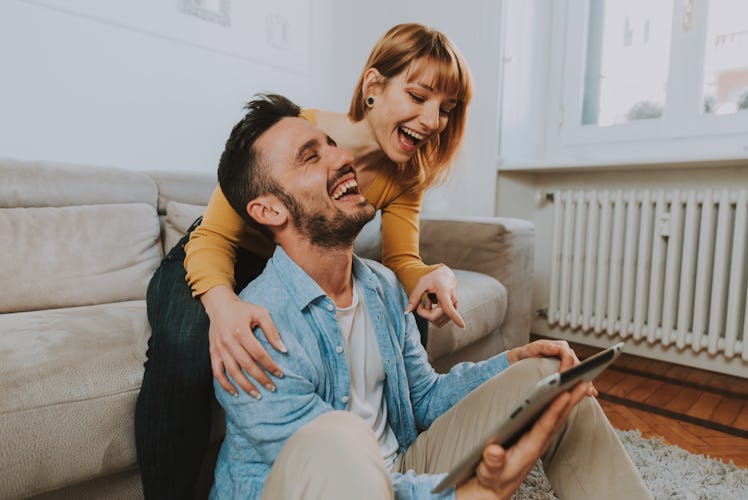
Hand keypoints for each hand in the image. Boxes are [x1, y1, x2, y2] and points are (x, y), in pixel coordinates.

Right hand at [201, 285, 286, 398]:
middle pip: (246, 365)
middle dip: (260, 378)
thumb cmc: (243, 310)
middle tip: (272, 388)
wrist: (220, 306)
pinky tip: (235, 392)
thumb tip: (283, 349)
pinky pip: (217, 372)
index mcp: (241, 331)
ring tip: (257, 395)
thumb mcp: (260, 313)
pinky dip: (225, 384)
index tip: (280, 374)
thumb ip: (272, 330)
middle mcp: (228, 341)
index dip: (270, 365)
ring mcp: (219, 348)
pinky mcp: (213, 352)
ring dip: (245, 385)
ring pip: (232, 372)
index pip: (258, 353)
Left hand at [404, 266, 464, 328]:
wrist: (445, 275)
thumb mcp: (421, 283)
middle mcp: (451, 302)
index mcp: (444, 294)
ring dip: (429, 314)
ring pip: (437, 321)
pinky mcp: (453, 311)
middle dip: (424, 313)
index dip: (455, 318)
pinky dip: (433, 315)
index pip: (449, 308)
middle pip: (434, 318)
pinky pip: (440, 320)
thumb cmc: (433, 278)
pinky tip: (433, 304)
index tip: (463, 326)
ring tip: (429, 301)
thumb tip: (406, 313)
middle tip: (422, 301)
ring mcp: (453, 308)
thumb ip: (413, 297)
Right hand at [456, 381, 591, 499]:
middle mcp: (539, 442)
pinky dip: (561, 404)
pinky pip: (552, 417)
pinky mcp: (536, 436)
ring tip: (581, 379)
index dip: (555, 409)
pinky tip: (565, 393)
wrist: (494, 488)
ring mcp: (539, 438)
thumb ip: (493, 462)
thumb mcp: (489, 472)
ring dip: (570, 398)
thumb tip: (494, 451)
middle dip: (572, 397)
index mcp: (530, 448)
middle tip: (585, 379)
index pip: (546, 425)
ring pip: (558, 415)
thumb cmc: (491, 478)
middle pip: (559, 416)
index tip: (565, 393)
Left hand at [507, 340, 597, 396]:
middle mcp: (568, 353)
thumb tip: (555, 348)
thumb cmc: (528, 352)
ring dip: (586, 382)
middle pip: (578, 365)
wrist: (524, 357)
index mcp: (561, 346)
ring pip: (581, 372)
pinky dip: (585, 385)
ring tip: (590, 393)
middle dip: (580, 377)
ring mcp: (570, 362)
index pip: (568, 356)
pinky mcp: (570, 370)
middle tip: (581, 389)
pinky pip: (580, 377)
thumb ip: (543, 347)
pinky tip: (591, 394)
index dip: (567, 367)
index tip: (564, 378)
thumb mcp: (532, 348)